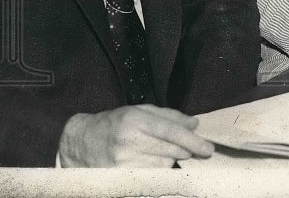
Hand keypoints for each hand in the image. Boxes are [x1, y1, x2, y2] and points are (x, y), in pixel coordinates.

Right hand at [57, 105, 213, 166]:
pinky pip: (151, 175)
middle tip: (192, 149)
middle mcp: (129, 140)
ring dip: (170, 159)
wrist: (81, 143)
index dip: (192, 140)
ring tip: (158, 151)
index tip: (207, 147)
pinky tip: (152, 161)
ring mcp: (124, 161)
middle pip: (170, 149)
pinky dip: (157, 169)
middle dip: (185, 150)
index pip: (170, 131)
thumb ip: (168, 115)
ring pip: (163, 164)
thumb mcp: (139, 110)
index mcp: (134, 119)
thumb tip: (194, 124)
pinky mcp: (120, 177)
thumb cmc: (114, 123)